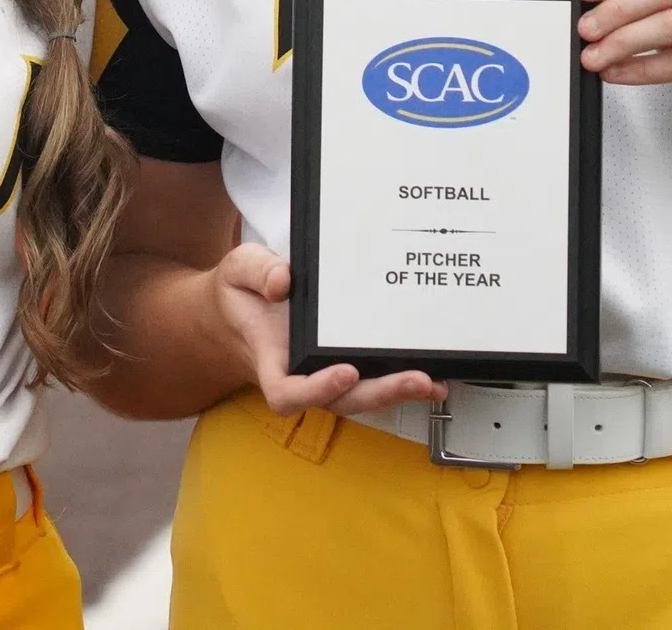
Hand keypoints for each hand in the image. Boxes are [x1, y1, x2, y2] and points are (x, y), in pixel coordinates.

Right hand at [211, 243, 443, 416]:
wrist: (241, 312)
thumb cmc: (243, 294)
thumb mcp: (239, 270)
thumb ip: (257, 272)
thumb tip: (283, 281)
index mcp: (271, 359)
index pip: (288, 391)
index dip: (317, 390)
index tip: (345, 372)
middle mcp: (301, 374)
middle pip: (340, 401)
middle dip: (380, 393)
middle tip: (416, 380)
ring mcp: (324, 373)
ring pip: (361, 397)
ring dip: (398, 392)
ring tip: (432, 383)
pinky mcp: (345, 365)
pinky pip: (371, 380)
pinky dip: (400, 381)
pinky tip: (432, 376)